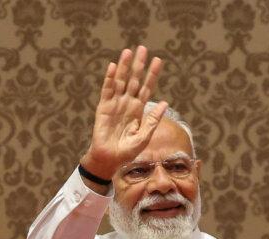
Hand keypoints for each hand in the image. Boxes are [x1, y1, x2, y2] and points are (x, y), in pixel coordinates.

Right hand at [80, 46, 167, 182]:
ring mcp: (115, 104)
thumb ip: (153, 120)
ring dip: (123, 67)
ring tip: (128, 52)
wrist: (110, 159)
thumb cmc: (127, 151)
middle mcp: (127, 103)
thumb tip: (165, 102)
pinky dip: (109, 79)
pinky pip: (107, 90)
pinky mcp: (104, 108)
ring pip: (120, 81)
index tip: (158, 60)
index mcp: (138, 109)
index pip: (147, 88)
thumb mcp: (144, 136)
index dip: (152, 74)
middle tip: (143, 48)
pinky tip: (112, 66)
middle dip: (138, 65)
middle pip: (134, 80)